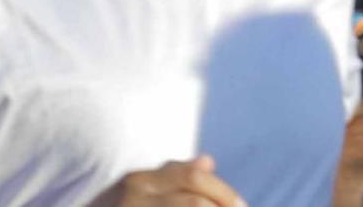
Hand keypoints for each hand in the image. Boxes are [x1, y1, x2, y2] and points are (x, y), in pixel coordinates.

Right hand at [87, 155, 243, 205]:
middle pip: (195, 192)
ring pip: (193, 205)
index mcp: (140, 179)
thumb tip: (208, 160)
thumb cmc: (121, 206)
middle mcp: (137, 191)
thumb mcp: (143, 191)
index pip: (191, 176)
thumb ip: (172, 176)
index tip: (242, 206)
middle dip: (225, 201)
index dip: (223, 191)